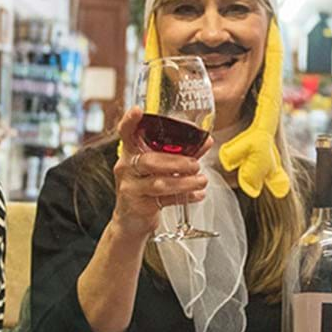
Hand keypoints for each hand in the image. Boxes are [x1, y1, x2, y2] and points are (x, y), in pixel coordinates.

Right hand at [110, 106, 208, 237]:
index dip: (130, 121)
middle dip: (177, 162)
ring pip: (159, 183)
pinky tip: (198, 194)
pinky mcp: (138, 206)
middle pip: (149, 160)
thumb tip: (206, 141)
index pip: (125, 133)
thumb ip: (181, 154)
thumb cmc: (146, 188)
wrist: (131, 221)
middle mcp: (126, 168)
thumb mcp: (160, 168)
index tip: (138, 110)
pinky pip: (164, 200)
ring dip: (185, 182)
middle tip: (196, 164)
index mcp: (130, 152)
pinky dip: (185, 197)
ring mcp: (130, 187)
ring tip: (202, 180)